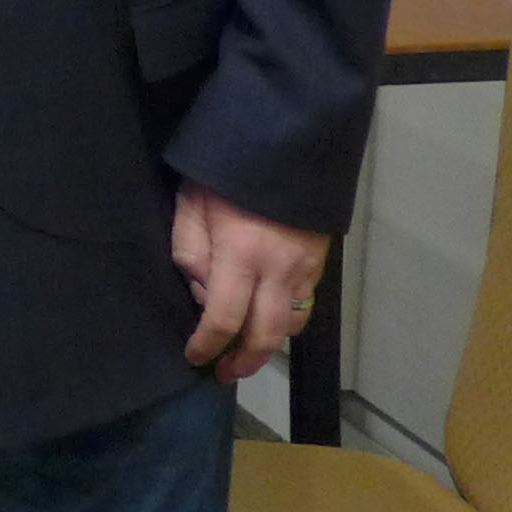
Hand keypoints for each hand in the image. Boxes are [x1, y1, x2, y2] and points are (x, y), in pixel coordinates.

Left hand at [171, 185, 329, 383]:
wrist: (284, 139)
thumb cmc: (226, 170)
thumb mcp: (191, 204)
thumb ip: (190, 252)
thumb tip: (203, 292)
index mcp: (241, 254)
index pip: (224, 319)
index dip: (207, 346)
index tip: (195, 356)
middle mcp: (279, 268)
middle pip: (267, 336)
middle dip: (245, 361)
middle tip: (226, 371)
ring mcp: (306, 265)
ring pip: (291, 323)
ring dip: (269, 342)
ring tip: (247, 348)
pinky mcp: (321, 259)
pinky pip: (305, 301)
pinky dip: (286, 317)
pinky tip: (268, 315)